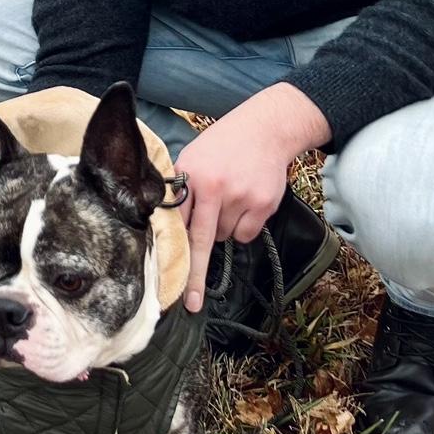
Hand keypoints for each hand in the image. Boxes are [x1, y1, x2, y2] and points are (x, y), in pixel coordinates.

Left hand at [175, 82, 330, 312]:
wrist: (266, 129)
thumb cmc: (222, 144)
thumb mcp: (193, 157)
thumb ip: (181, 188)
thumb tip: (167, 225)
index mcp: (192, 175)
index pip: (178, 221)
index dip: (173, 251)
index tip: (167, 280)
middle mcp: (216, 189)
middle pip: (202, 241)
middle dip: (196, 276)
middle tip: (192, 303)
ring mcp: (242, 199)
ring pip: (226, 237)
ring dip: (224, 227)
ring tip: (229, 198)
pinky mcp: (263, 206)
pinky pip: (246, 235)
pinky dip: (243, 227)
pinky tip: (245, 203)